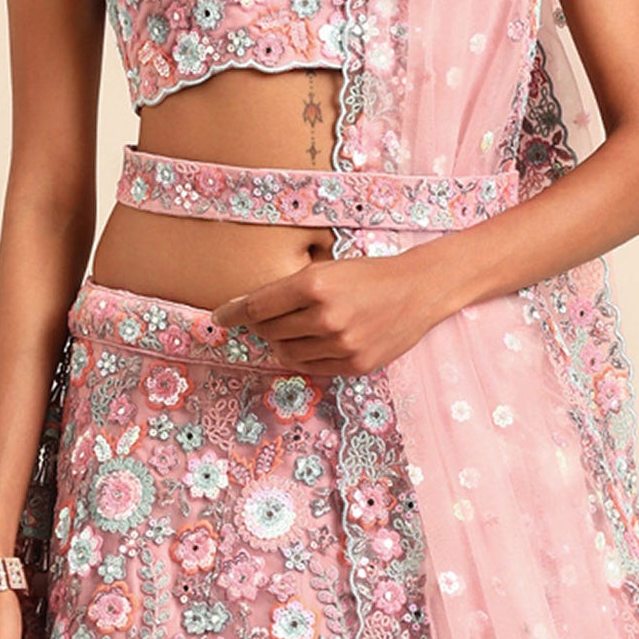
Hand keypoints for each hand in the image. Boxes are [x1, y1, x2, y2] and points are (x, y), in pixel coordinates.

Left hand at [212, 247, 453, 376]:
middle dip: (261, 325)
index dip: (233, 312)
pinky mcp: (354, 365)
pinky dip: (303, 356)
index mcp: (315, 285)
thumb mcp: (327, 270)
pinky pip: (311, 368)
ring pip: (286, 353)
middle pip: (268, 331)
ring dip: (281, 342)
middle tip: (267, 318)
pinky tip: (312, 343)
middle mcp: (326, 317)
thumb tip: (246, 311)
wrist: (419, 290)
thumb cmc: (369, 275)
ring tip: (294, 329)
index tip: (219, 316)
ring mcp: (341, 345)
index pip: (257, 306)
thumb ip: (289, 291)